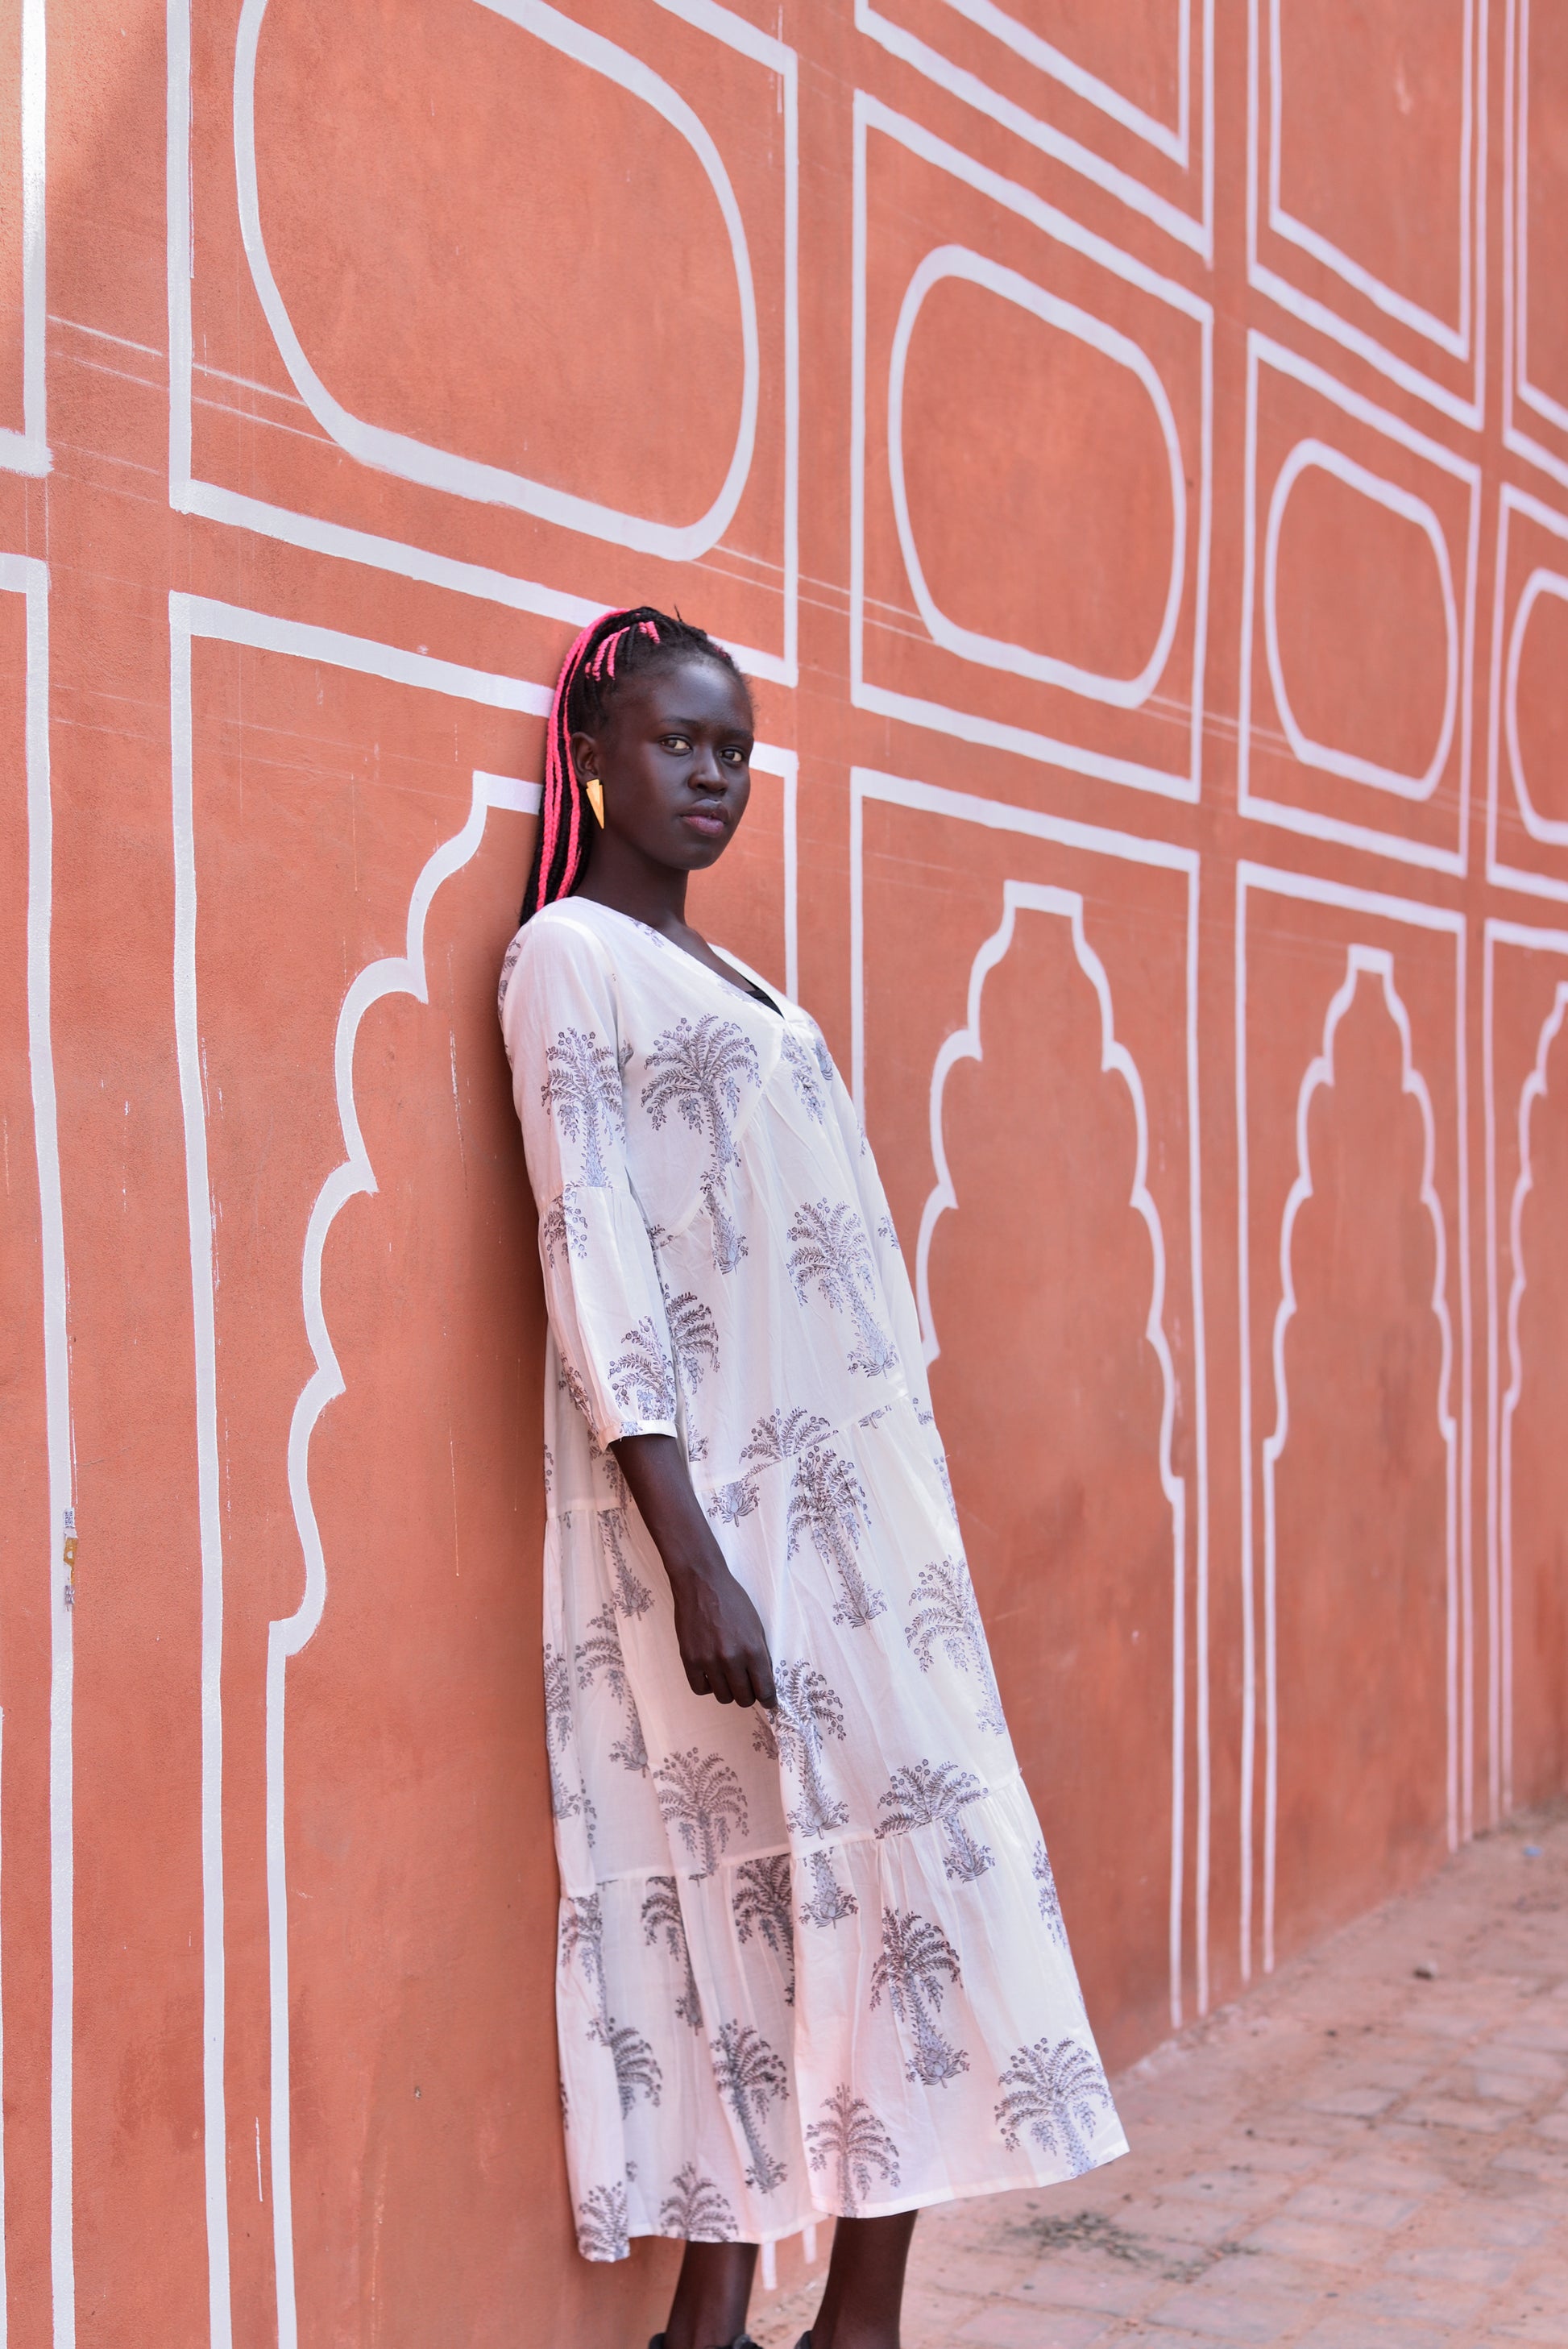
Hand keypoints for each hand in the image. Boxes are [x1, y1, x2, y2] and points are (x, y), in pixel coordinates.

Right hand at [668, 1557, 776, 1709]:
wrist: (701, 1583)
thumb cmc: (732, 1600)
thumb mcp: (756, 1625)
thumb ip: (760, 1655)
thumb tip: (763, 1681)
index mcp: (753, 1649)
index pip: (765, 1690)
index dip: (769, 1700)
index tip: (768, 1701)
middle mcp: (731, 1658)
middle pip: (744, 1698)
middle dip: (749, 1696)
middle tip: (748, 1688)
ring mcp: (708, 1660)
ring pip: (723, 1697)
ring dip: (729, 1692)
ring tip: (728, 1678)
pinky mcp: (689, 1659)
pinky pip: (700, 1689)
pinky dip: (708, 1686)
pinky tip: (712, 1675)